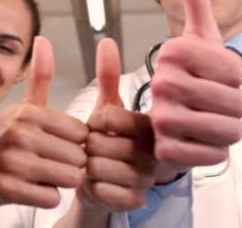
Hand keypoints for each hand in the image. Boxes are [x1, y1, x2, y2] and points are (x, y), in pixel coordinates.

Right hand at [0, 36, 87, 207]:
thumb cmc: (10, 140)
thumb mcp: (25, 107)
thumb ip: (40, 75)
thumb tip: (42, 38)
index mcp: (28, 112)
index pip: (80, 132)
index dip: (76, 142)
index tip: (60, 143)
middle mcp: (18, 134)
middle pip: (77, 156)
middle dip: (71, 163)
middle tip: (52, 162)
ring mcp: (11, 162)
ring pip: (69, 177)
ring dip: (62, 180)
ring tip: (45, 174)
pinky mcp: (6, 189)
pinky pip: (52, 198)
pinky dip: (48, 196)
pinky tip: (34, 188)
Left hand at [76, 38, 155, 211]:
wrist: (109, 183)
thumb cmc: (109, 141)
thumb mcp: (109, 107)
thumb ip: (109, 76)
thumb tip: (106, 41)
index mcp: (150, 123)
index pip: (107, 115)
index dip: (93, 122)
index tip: (99, 127)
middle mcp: (153, 150)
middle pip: (98, 143)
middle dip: (88, 146)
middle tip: (97, 149)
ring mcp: (146, 177)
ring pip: (96, 167)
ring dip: (87, 167)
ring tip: (97, 164)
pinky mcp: (135, 200)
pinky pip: (100, 189)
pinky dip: (91, 186)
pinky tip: (99, 182)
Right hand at [149, 0, 241, 181]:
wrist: (163, 123)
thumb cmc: (188, 77)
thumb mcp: (195, 38)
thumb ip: (194, 0)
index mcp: (173, 53)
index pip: (237, 69)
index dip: (235, 76)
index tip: (215, 75)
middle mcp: (163, 83)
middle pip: (238, 102)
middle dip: (234, 106)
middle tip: (212, 102)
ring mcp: (162, 119)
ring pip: (231, 130)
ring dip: (228, 129)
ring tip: (208, 121)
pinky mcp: (167, 151)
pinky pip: (216, 154)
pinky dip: (215, 151)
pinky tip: (198, 141)